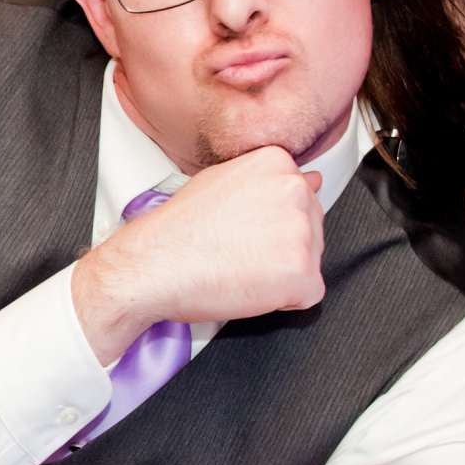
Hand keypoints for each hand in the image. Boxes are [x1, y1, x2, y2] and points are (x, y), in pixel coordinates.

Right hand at [75, 147, 324, 358]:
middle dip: (281, 246)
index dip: (272, 221)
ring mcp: (302, 232)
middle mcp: (294, 191)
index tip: (247, 230)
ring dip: (280, 272)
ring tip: (239, 265)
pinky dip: (283, 300)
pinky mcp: (302, 273)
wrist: (152, 265)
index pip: (302, 196)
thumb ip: (266, 181)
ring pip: (310, 260)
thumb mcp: (219, 183)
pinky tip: (249, 286)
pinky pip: (308, 294)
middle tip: (239, 249)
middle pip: (311, 228)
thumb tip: (311, 180)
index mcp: (276, 164)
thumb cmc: (176, 230)